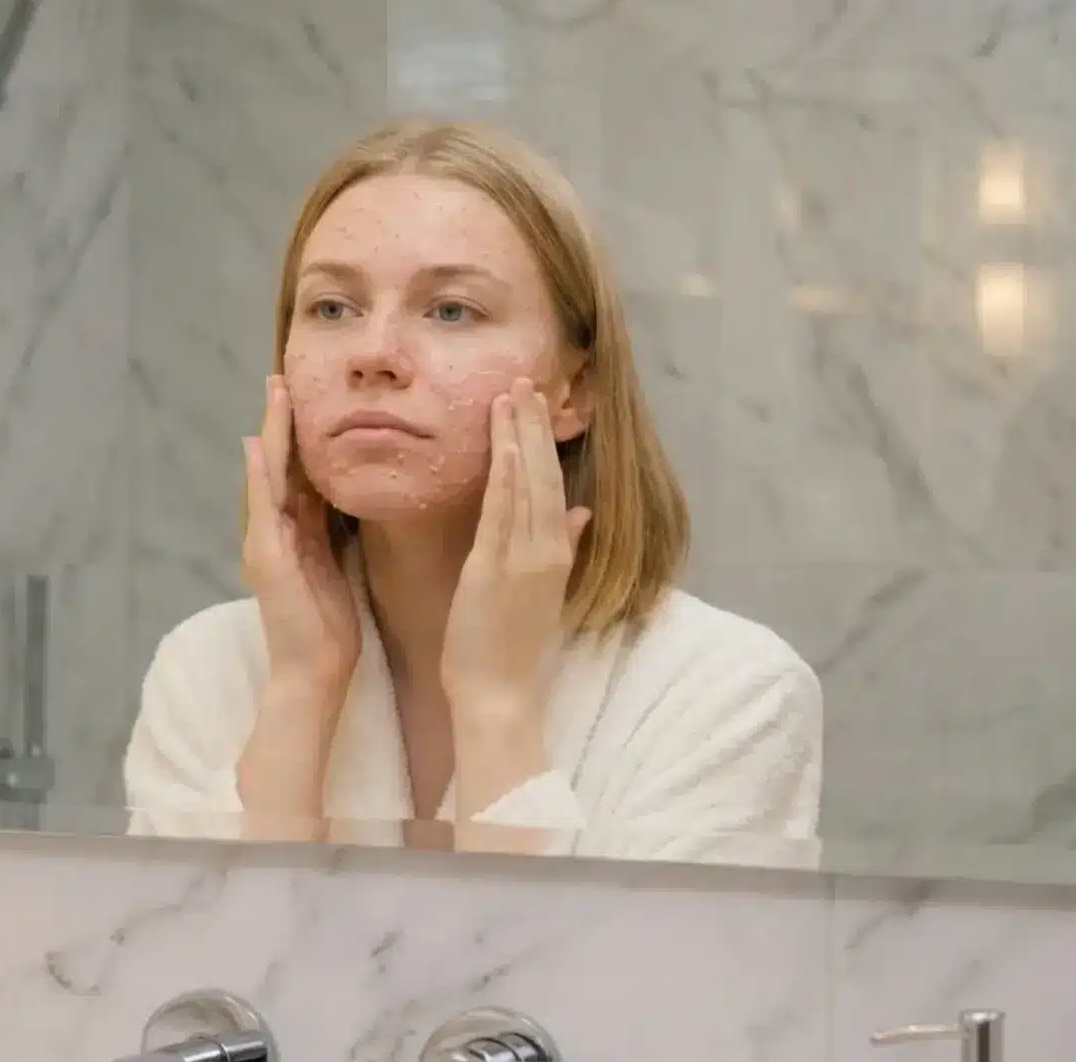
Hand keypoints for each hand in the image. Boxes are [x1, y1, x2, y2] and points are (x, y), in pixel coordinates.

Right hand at [242, 374, 360, 694]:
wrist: (313, 674)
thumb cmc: (330, 629)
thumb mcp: (338, 568)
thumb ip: (336, 532)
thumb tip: (347, 500)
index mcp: (299, 532)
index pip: (301, 472)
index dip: (303, 434)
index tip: (310, 396)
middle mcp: (276, 531)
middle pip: (280, 464)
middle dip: (282, 421)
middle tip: (283, 377)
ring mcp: (266, 542)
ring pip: (269, 475)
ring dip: (270, 433)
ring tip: (274, 393)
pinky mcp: (266, 558)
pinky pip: (263, 507)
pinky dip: (259, 475)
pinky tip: (256, 445)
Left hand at [441, 379, 589, 703]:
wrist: (500, 695)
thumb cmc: (512, 649)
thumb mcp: (545, 593)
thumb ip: (565, 549)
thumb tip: (581, 512)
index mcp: (555, 554)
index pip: (553, 486)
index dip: (545, 442)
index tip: (537, 403)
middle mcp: (545, 550)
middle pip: (544, 476)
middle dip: (534, 426)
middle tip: (526, 380)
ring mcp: (522, 558)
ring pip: (526, 485)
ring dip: (519, 437)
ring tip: (512, 394)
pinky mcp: (494, 568)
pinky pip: (501, 511)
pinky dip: (505, 474)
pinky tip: (504, 443)